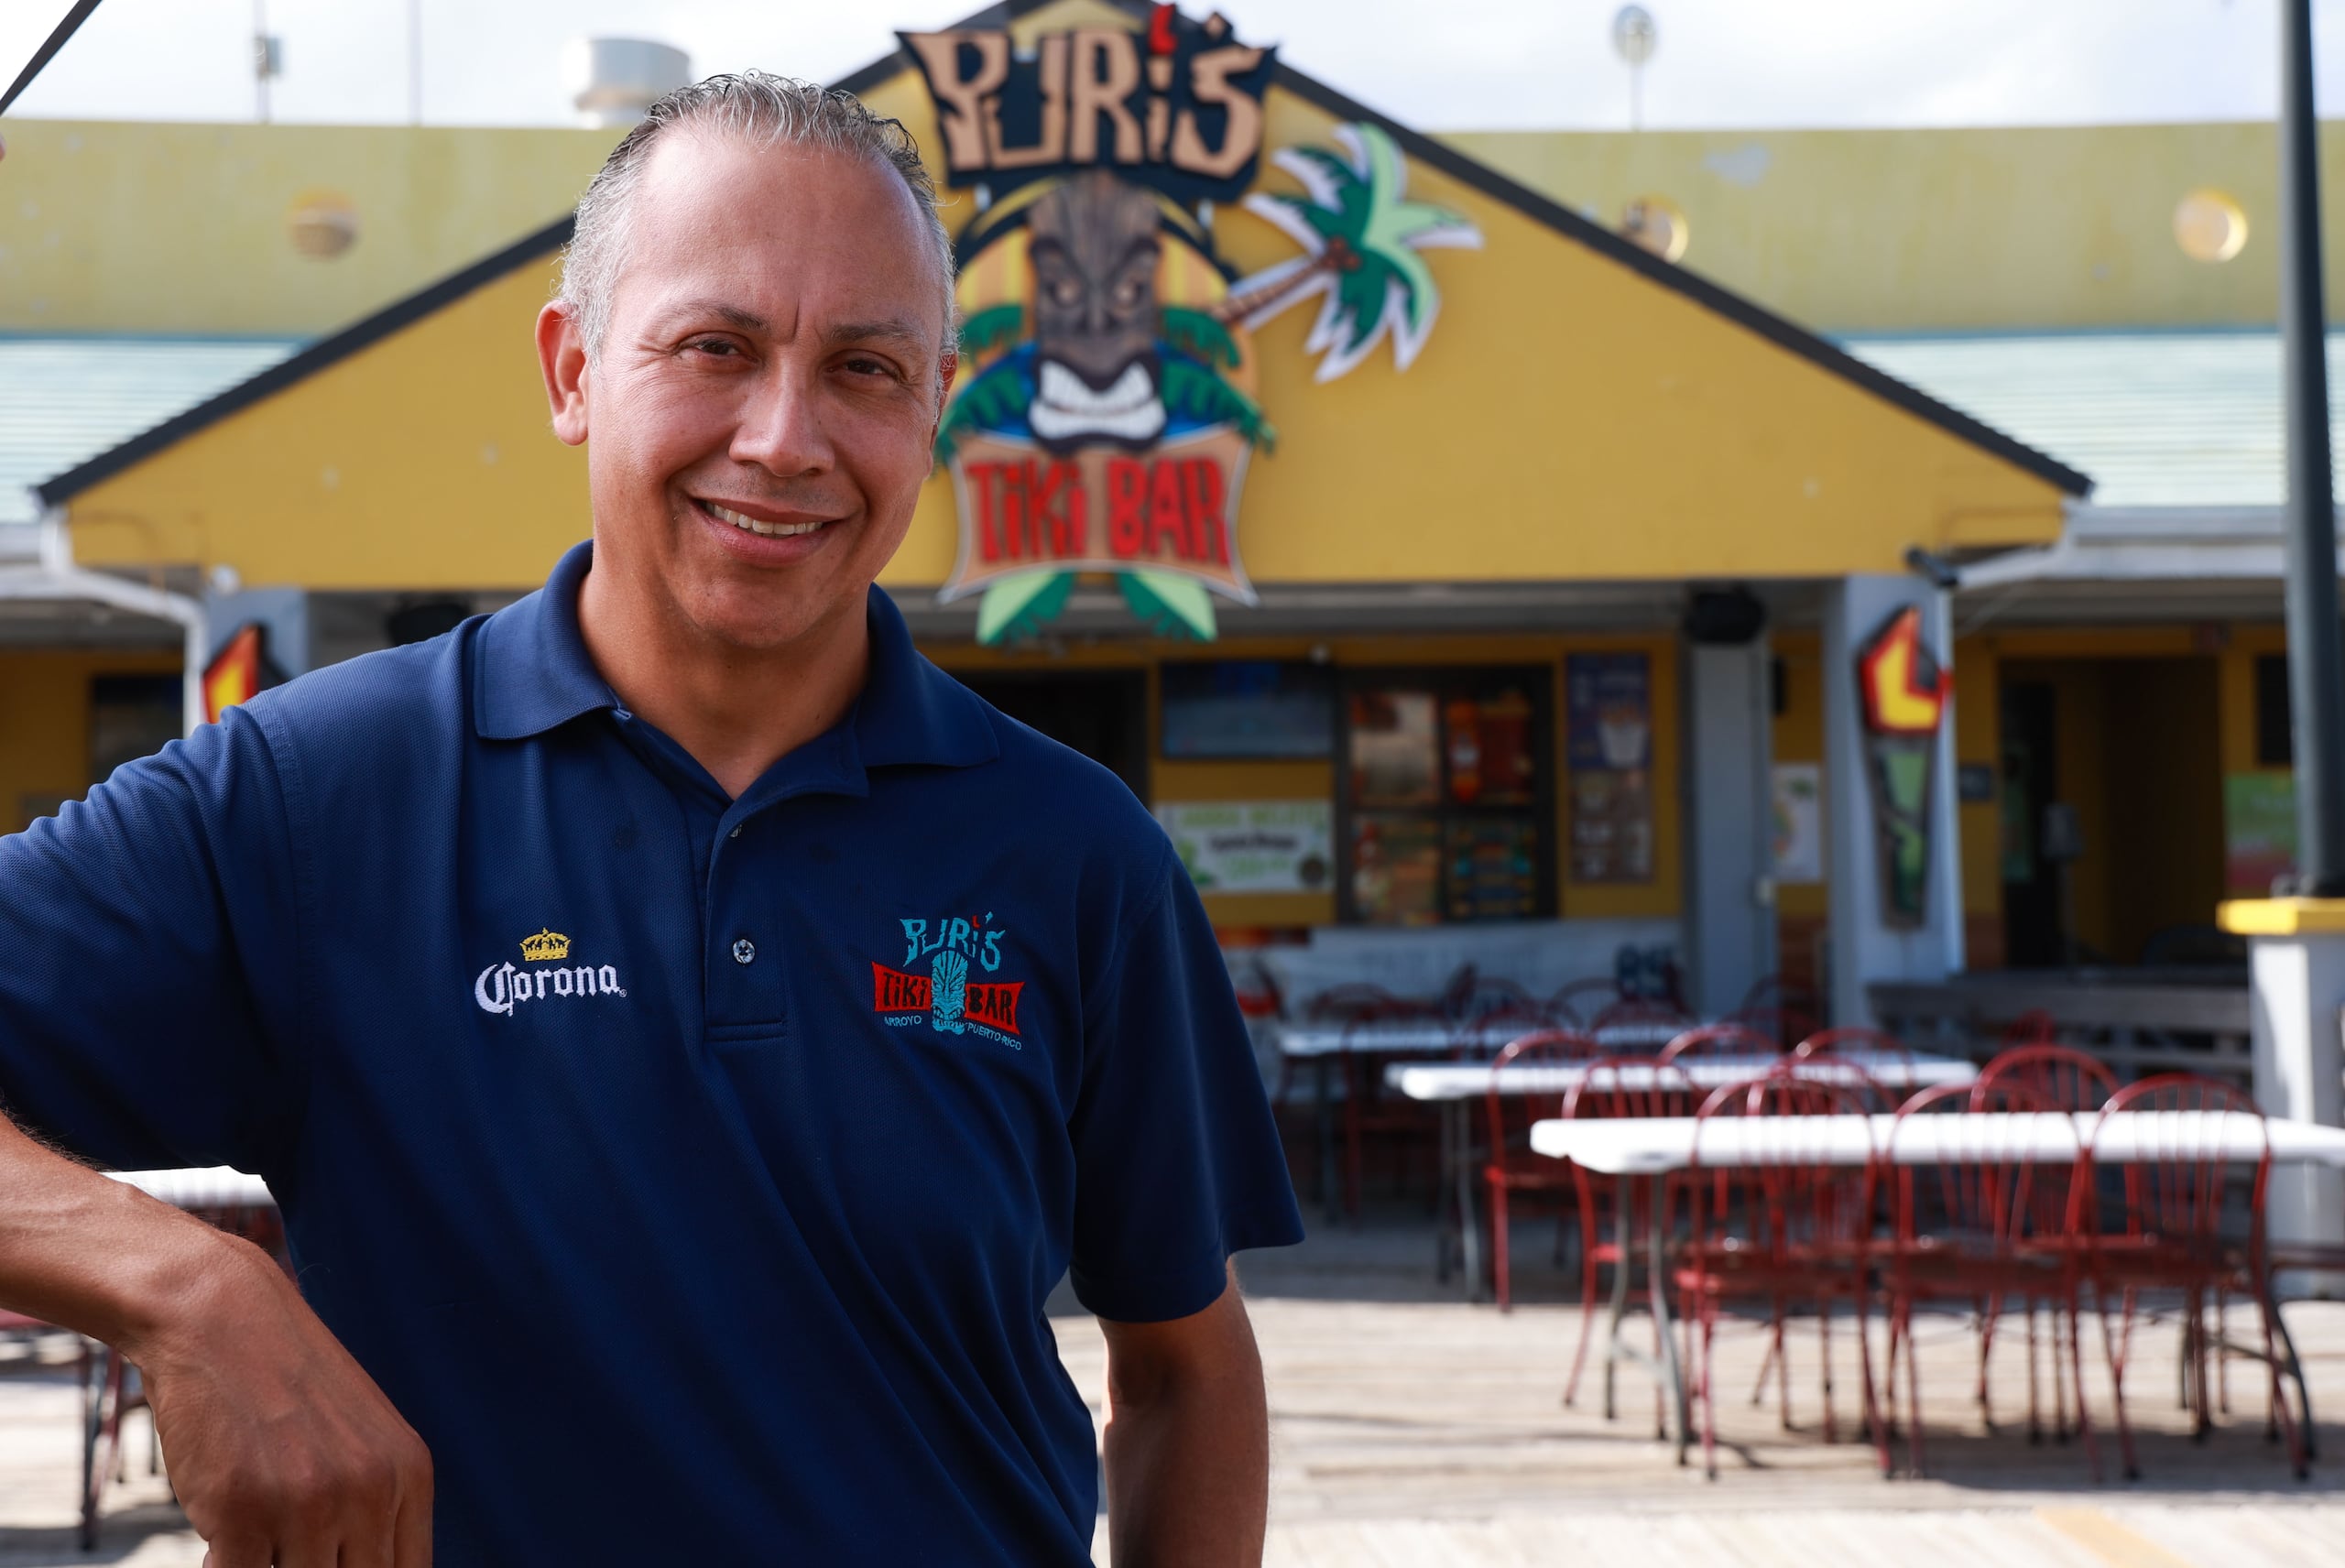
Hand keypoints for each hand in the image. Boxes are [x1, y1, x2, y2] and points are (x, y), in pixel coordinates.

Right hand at [126, 1236, 431, 1567]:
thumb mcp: (361, 1436)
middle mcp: (370, 1492)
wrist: (219, 1319)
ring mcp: (308, 1506)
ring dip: (271, 1564)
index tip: (336, 1563)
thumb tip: (371, 1561)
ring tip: (254, 1535)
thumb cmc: (284, 1382)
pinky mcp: (242, 1515)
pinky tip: (221, 1540)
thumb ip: (376, 1504)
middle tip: (285, 1546)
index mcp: (409, 1474)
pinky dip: (225, 1567)